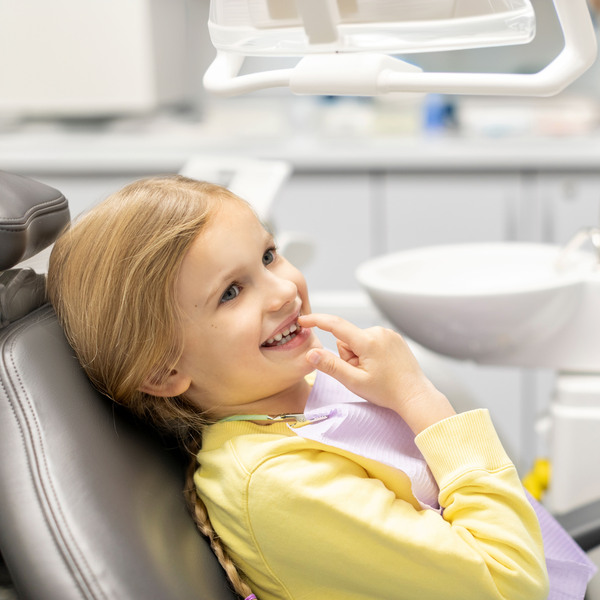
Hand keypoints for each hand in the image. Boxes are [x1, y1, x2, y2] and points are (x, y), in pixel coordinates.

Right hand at [298, 314, 455, 433]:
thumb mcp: (354, 382)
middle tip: (361, 373)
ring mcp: (388, 333)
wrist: (415, 395)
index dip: (317, 321)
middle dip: (348, 355)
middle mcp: (379, 332)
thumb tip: (310, 354)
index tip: (302, 320)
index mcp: (368, 341)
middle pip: (347, 339)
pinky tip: (381, 366)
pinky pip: (371, 340)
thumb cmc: (387, 392)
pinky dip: (370, 352)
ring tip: (374, 371)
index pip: (336, 325)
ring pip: (358, 340)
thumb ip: (331, 366)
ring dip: (359, 355)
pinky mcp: (394, 337)